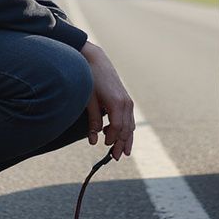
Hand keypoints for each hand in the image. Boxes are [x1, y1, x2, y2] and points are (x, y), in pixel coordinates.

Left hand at [81, 41, 134, 159]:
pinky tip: (118, 135)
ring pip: (130, 125)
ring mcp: (127, 101)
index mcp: (117, 103)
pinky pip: (129, 118)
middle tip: (116, 157)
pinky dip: (126, 129)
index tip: (104, 146)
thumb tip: (93, 141)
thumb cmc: (90, 79)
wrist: (96, 60)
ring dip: (126, 139)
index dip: (112, 139)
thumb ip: (93, 122)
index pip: (117, 128)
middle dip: (122, 144)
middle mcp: (126, 103)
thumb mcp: (88, 101)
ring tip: (122, 151)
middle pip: (127, 129)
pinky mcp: (125, 99)